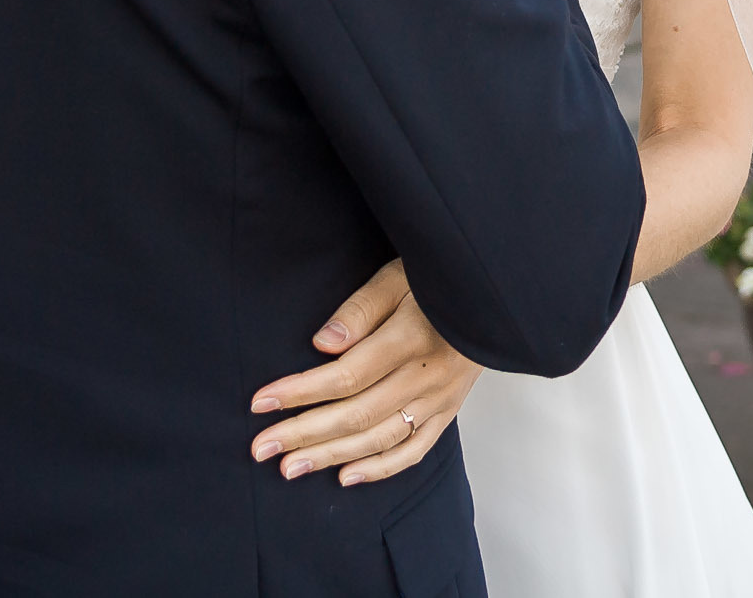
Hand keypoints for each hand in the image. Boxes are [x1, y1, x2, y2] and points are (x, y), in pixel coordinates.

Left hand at [250, 260, 482, 486]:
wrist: (491, 298)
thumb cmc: (437, 279)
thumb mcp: (399, 276)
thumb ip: (361, 308)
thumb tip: (323, 344)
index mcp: (411, 338)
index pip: (346, 375)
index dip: (301, 392)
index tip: (261, 403)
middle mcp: (426, 376)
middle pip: (356, 414)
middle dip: (303, 433)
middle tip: (261, 448)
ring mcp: (440, 399)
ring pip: (380, 437)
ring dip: (332, 456)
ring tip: (290, 468)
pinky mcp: (448, 412)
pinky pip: (414, 449)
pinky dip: (381, 468)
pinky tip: (346, 477)